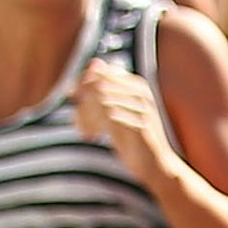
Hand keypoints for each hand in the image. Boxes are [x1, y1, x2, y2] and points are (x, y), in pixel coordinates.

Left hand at [72, 62, 175, 184]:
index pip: (101, 73)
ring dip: (86, 115)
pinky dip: (93, 125)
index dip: (81, 83)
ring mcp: (142, 108)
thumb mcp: (119, 109)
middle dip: (83, 101)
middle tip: (77, 120)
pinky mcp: (139, 125)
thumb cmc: (133, 137)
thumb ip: (106, 87)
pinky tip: (91, 136)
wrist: (155, 165)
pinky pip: (108, 115)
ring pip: (101, 100)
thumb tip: (93, 63)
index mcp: (137, 85)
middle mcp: (142, 93)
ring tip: (84, 130)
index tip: (72, 97)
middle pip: (99, 85)